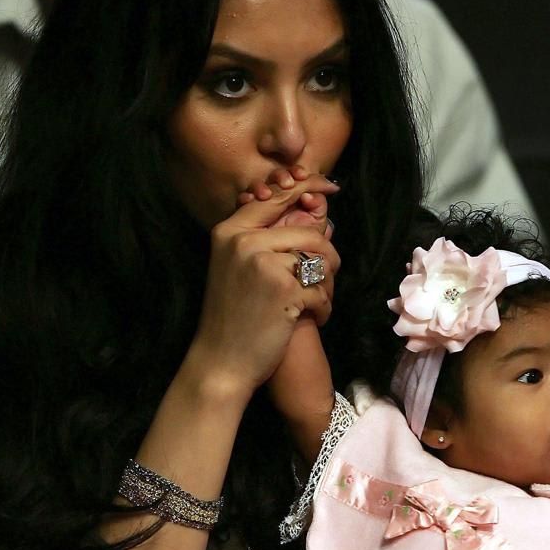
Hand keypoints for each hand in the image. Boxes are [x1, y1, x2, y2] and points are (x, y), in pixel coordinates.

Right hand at [240, 167, 338, 459]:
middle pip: (308, 233)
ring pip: (320, 260)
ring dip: (327, 284)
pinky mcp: (284, 290)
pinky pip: (322, 289)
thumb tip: (311, 213)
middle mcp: (244, 242)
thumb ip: (260, 238)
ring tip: (317, 301)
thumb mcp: (233, 266)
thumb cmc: (231, 315)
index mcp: (229, 231)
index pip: (275, 198)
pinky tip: (313, 319)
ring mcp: (264, 264)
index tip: (329, 188)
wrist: (220, 361)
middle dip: (327, 258)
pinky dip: (323, 308)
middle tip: (325, 279)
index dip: (306, 188)